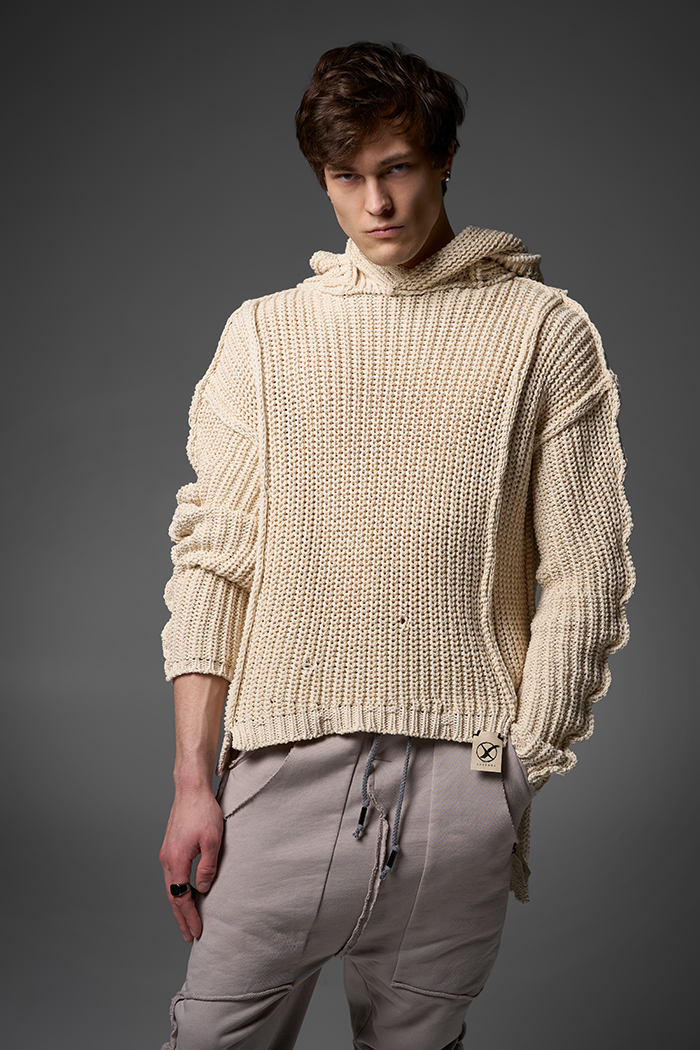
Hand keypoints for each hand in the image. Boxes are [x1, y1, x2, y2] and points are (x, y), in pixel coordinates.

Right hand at [159, 787, 223, 941]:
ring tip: (187, 921)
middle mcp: (166, 859)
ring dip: (178, 906)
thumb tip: (203, 888)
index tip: (196, 932)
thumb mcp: (212, 840)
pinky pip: (172, 877)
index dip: (189, 917)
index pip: (181, 898)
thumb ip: (207, 867)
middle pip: (172, 897)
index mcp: (176, 860)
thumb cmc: (203, 811)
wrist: (190, 789)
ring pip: (170, 888)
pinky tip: (185, 894)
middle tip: (189, 936)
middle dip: (181, 918)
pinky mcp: (170, 847)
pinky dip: (177, 891)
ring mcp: (166, 853)